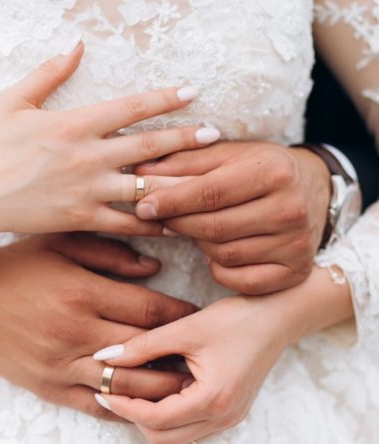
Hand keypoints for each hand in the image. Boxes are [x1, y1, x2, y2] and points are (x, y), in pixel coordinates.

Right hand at [0, 43, 217, 239]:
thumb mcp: (15, 101)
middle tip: (216, 135)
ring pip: (145, 186)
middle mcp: (89, 155)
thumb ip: (49, 73)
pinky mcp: (84, 218)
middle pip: (149, 145)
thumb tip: (77, 46)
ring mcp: (89, 189)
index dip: (166, 97)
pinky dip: (153, 223)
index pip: (132, 107)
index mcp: (76, 123)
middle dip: (186, 138)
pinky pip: (127, 223)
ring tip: (209, 182)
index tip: (192, 92)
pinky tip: (176, 224)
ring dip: (179, 182)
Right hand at [0, 234, 195, 420]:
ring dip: (160, 387)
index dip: (179, 314)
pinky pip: (93, 405)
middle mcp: (75, 332)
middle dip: (178, 354)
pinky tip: (144, 405)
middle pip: (144, 351)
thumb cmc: (19, 265)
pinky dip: (122, 408)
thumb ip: (111, 253)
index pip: (147, 310)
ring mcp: (61, 364)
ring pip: (124, 386)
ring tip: (186, 384)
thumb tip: (155, 268)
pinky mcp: (48, 386)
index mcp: (81, 292)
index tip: (197, 314)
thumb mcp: (62, 244)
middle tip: (202, 353)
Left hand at [93, 267, 353, 443]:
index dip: (125, 406)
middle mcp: (223, 418)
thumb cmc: (236, 319)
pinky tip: (159, 387)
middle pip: (164, 437)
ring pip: (176, 435)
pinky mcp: (230, 411)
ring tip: (133, 387)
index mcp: (213, 399)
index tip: (103, 388)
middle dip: (134, 416)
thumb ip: (143, 345)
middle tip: (113, 390)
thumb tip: (106, 356)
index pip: (156, 418)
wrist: (276, 317)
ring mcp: (229, 418)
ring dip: (151, 417)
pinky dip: (169, 414)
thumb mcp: (186, 328)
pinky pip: (190, 425)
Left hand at [135, 142, 330, 293]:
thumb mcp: (227, 156)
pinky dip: (220, 269)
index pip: (209, 192)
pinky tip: (218, 251)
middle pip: (214, 227)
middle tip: (161, 218)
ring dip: (200, 244)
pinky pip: (240, 280)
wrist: (311, 190)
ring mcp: (296, 245)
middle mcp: (290, 209)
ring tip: (197, 228)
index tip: (142, 206)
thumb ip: (185, 163)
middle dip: (179, 223)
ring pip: (223, 255)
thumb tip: (141, 175)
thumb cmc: (260, 170)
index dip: (170, 201)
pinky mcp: (295, 271)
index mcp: (274, 172)